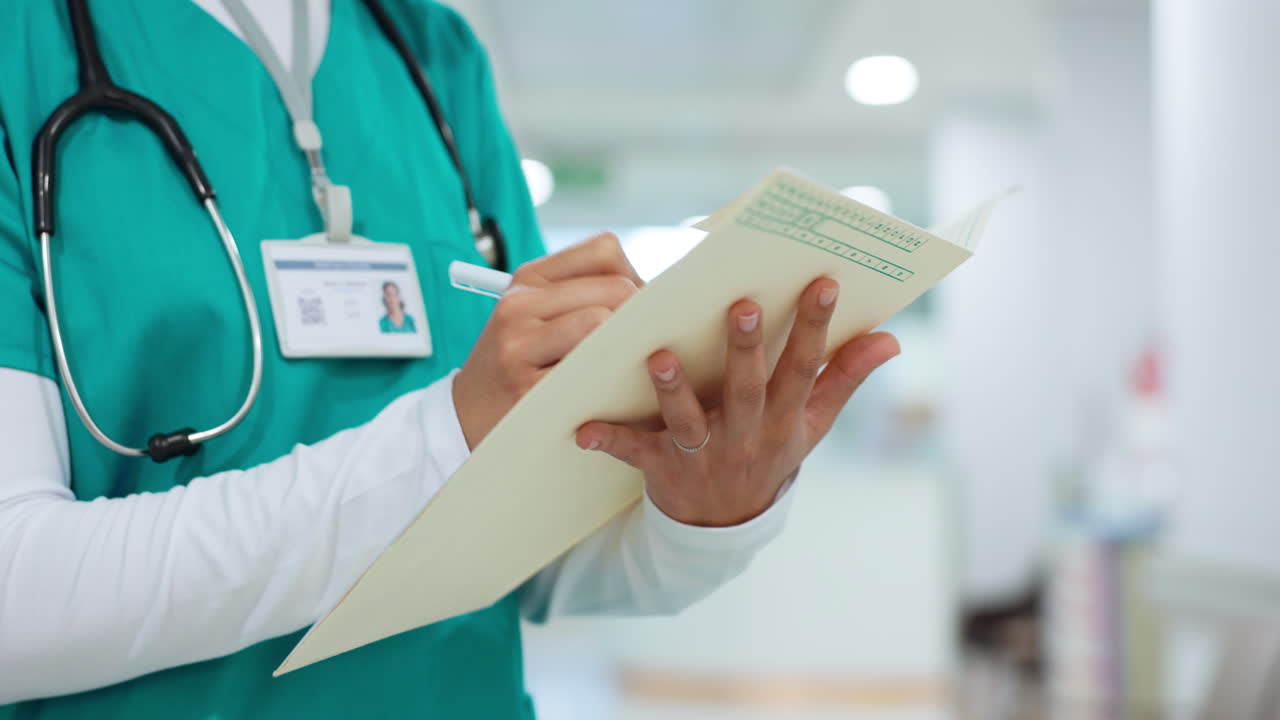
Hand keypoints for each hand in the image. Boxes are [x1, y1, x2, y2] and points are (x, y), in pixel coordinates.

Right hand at [454, 233, 643, 448]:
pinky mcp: (526, 387)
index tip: (635, 306)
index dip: (633, 276)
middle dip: (641, 314)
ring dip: (627, 345)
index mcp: (527, 279)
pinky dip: (608, 380)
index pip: (604, 251)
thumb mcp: (531, 313)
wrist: (463, 414)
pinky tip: (607, 389)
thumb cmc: (515, 361)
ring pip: (601, 323)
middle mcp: (520, 305)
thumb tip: (652, 291)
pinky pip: (589, 372)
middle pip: (615, 289)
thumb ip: (582, 293)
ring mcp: (519, 346)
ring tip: (625, 363)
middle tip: (644, 340)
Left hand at [575, 278, 899, 526]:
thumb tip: (889, 337)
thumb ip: (845, 378)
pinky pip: (633, 452)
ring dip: (674, 391)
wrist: (723, 525)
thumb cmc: (770, 454)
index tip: (824, 282)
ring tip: (659, 356)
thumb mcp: (812, 425)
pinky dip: (608, 442)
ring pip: (689, 420)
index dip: (817, 327)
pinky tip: (582, 429)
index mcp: (785, 419)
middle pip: (748, 390)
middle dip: (747, 350)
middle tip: (743, 306)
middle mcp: (747, 436)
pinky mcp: (662, 468)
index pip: (805, 368)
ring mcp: (704, 454)